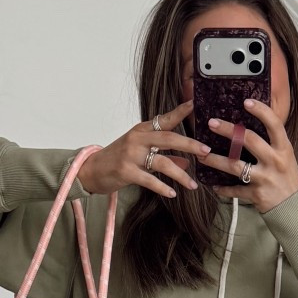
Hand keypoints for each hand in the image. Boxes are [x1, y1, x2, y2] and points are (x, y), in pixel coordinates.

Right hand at [78, 103, 210, 199]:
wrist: (91, 170)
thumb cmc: (117, 160)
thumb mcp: (141, 154)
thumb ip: (165, 156)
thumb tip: (187, 163)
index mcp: (142, 130)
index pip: (164, 119)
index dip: (180, 111)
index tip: (195, 104)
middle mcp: (137, 139)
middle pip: (168, 138)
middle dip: (189, 145)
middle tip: (206, 152)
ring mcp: (130, 154)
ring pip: (162, 161)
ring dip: (180, 174)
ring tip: (193, 185)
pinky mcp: (125, 171)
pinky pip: (149, 180)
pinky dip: (162, 187)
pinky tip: (172, 193)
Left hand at [204, 100, 297, 212]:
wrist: (294, 207)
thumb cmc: (287, 177)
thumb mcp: (285, 155)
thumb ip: (271, 141)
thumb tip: (249, 124)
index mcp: (284, 148)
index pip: (274, 124)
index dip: (261, 111)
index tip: (246, 101)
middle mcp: (274, 161)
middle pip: (249, 140)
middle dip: (228, 130)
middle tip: (212, 123)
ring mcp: (265, 178)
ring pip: (235, 166)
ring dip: (215, 160)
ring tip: (201, 155)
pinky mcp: (256, 194)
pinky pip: (235, 190)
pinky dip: (223, 189)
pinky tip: (214, 186)